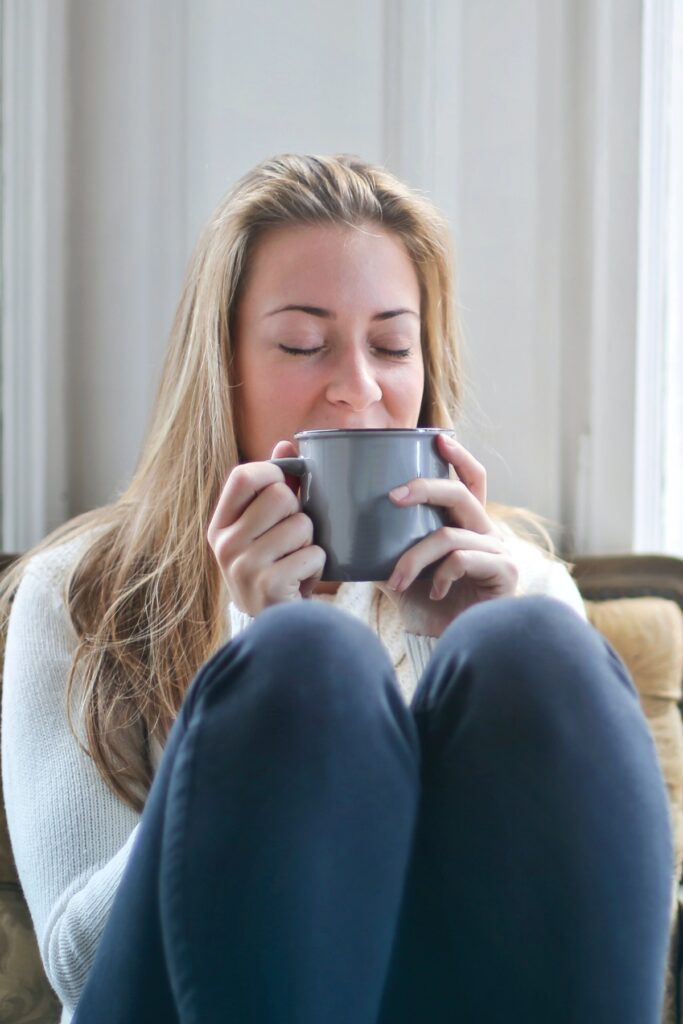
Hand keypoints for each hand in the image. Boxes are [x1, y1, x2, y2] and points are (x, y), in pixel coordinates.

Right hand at [207, 440, 325, 615]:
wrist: (274, 626)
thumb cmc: (273, 568)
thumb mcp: (263, 529)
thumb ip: (273, 486)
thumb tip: (285, 443)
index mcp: (220, 525)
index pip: (244, 476)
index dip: (273, 472)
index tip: (285, 486)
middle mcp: (225, 544)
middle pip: (280, 496)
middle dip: (300, 513)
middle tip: (294, 536)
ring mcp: (244, 566)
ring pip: (302, 525)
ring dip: (311, 541)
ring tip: (298, 559)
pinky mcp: (269, 586)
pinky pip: (313, 554)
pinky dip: (317, 565)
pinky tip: (302, 579)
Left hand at [376, 433, 517, 636]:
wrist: (449, 647)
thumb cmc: (427, 608)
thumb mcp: (399, 571)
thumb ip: (383, 547)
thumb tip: (341, 529)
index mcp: (467, 525)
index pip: (471, 481)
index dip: (459, 457)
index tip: (438, 438)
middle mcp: (487, 533)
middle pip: (460, 494)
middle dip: (424, 488)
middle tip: (391, 497)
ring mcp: (499, 552)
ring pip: (449, 535)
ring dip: (414, 557)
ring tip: (395, 581)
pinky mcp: (504, 573)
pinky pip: (462, 559)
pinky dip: (440, 575)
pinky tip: (433, 593)